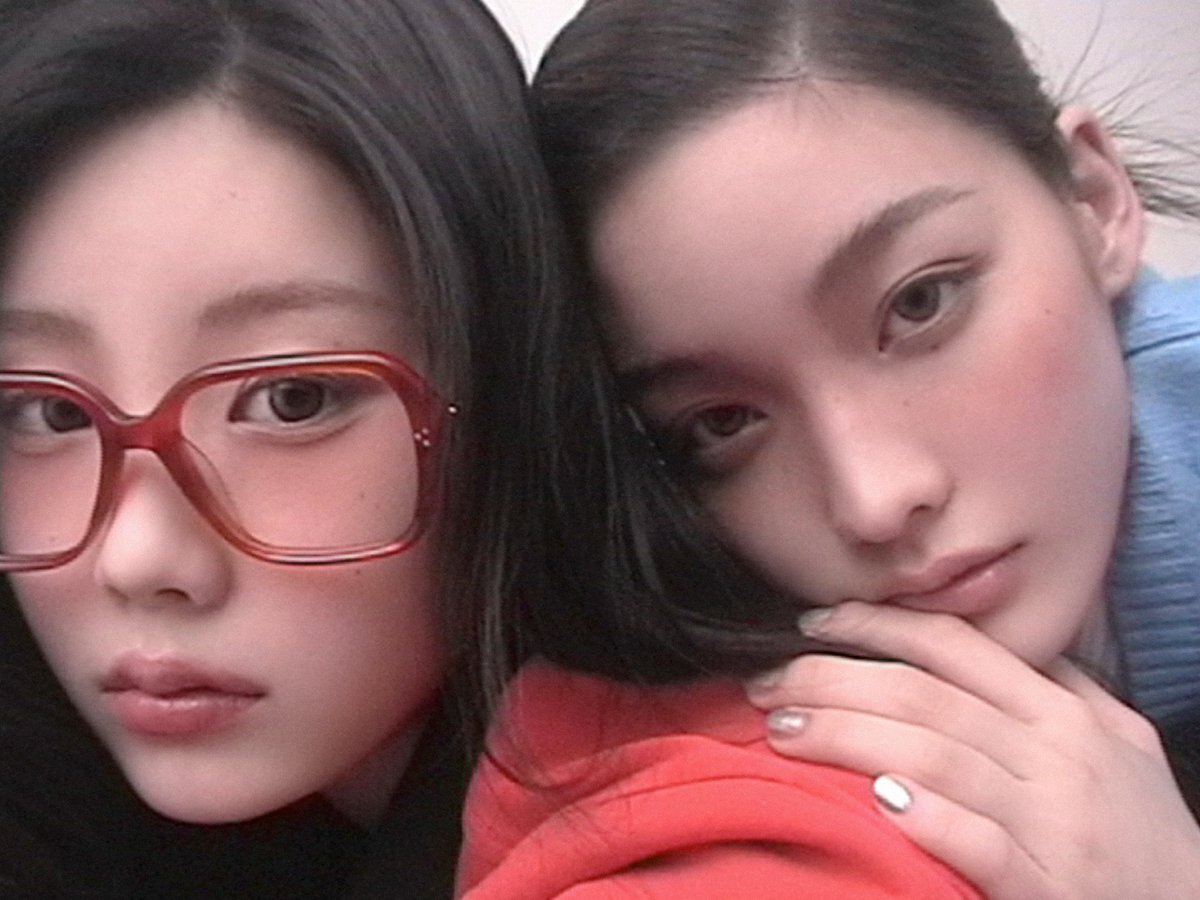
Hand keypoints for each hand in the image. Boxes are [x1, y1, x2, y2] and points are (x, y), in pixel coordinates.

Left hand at [745, 601, 1199, 899]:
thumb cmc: (1147, 831)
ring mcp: (1053, 820)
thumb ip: (1061, 688)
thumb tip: (993, 646)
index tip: (813, 622)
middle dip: (835, 680)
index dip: (878, 626)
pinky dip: (925, 816)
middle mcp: (1055, 753)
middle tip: (770, 683)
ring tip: (783, 729)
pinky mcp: (1049, 885)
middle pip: (925, 695)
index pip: (956, 646)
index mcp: (1062, 712)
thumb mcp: (1120, 742)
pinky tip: (872, 800)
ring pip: (934, 755)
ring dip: (848, 736)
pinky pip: (977, 841)